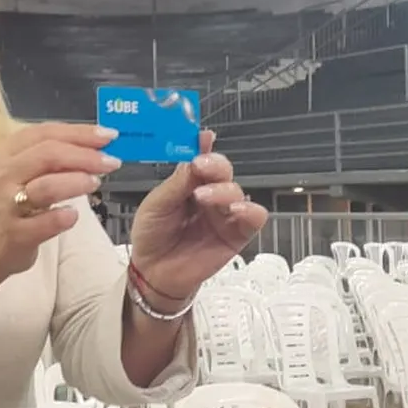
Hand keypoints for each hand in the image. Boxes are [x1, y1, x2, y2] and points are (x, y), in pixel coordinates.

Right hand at [0, 123, 121, 288]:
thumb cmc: (6, 206)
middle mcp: (1, 175)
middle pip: (47, 154)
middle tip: (110, 162)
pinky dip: (62, 217)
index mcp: (3, 153)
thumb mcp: (17, 174)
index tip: (108, 136)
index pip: (44, 133)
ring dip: (76, 181)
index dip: (79, 132)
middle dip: (84, 155)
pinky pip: (42, 224)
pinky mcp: (13, 234)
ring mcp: (5, 205)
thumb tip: (94, 147)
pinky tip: (73, 216)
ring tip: (96, 183)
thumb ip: (48, 159)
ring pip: (46, 186)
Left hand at [129, 131, 267, 302]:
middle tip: (202, 166)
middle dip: (215, 165)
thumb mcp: (157, 204)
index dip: (203, 145)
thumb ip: (179, 181)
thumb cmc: (152, 234)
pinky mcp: (237, 233)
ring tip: (203, 197)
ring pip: (237, 191)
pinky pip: (254, 217)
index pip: (200, 158)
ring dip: (223, 190)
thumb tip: (194, 154)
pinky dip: (249, 210)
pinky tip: (234, 210)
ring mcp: (224, 213)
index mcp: (189, 182)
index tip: (202, 136)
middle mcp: (209, 193)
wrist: (154, 271)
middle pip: (222, 170)